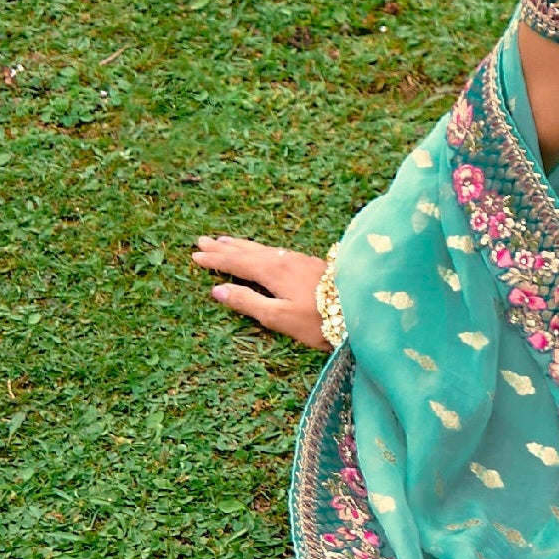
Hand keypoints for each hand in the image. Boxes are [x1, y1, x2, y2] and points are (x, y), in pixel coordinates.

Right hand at [192, 234, 329, 348]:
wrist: (363, 307)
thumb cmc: (320, 319)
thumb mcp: (279, 316)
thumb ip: (248, 302)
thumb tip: (217, 290)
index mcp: (272, 271)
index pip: (237, 262)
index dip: (215, 259)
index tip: (195, 256)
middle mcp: (283, 260)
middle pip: (247, 251)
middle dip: (224, 247)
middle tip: (202, 241)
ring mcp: (298, 259)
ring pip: (262, 249)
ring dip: (241, 245)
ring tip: (225, 240)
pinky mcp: (309, 264)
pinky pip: (274, 251)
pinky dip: (259, 249)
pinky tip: (262, 251)